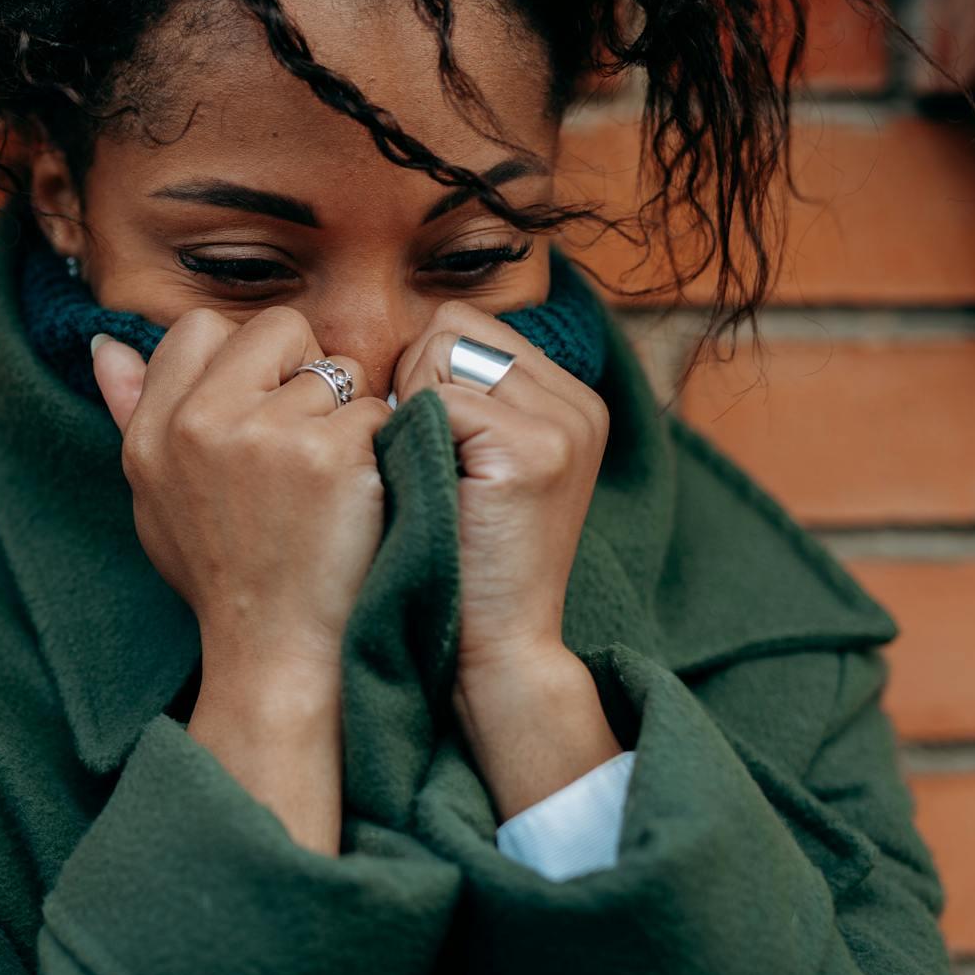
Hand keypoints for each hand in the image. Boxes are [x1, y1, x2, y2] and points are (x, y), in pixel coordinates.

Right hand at [91, 306, 395, 682]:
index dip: (243, 357)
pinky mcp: (332, 455)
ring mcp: (268, 436)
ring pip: (339, 372)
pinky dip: (380, 449)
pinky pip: (378, 410)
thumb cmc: (219, 571)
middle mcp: (200, 424)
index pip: (199, 329)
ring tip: (326, 483)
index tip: (258, 407)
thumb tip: (106, 345)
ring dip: (346, 418)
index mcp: (153, 432)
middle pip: (279, 328)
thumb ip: (131, 412)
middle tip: (304, 440)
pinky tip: (357, 498)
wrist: (274, 649)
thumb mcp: (153, 495)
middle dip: (305, 370)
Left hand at [390, 300, 609, 683]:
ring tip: (433, 477)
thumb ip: (458, 397)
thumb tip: (394, 346)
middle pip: (450, 327)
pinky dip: (413, 441)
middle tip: (424, 461)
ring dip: (410, 409)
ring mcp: (565, 423)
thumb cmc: (455, 555)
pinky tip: (435, 494)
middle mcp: (580, 402)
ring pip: (440, 351)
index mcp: (568, 400)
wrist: (493, 649)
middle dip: (412, 384)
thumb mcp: (469, 463)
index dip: (419, 377)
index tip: (426, 446)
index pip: (463, 326)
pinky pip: (436, 398)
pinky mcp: (536, 449)